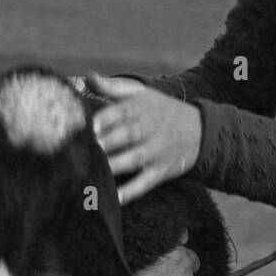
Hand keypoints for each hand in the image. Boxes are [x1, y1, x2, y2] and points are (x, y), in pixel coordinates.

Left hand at [89, 73, 201, 204]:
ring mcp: (155, 152)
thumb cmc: (162, 110)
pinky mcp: (161, 171)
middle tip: (75, 153)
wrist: (201, 131)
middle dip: (101, 145)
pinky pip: (144, 183)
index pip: (116, 113)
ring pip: (131, 160)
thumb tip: (87, 76)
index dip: (98, 122)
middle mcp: (148, 129)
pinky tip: (112, 199)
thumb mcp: (141, 94)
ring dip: (111, 167)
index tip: (79, 130)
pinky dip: (129, 192)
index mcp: (140, 108)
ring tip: (88, 173)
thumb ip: (112, 87)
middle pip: (122, 137)